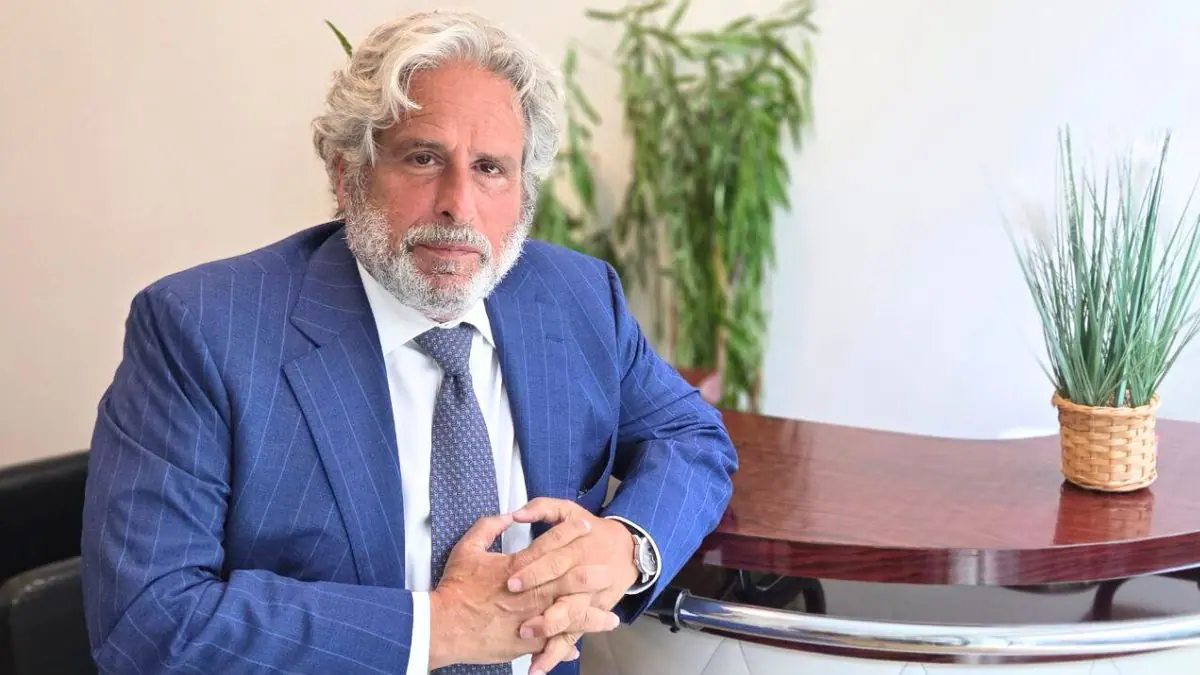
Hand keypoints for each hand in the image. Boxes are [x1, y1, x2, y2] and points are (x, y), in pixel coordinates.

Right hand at [428, 513, 619, 668]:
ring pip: (570, 613)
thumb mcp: (468, 549)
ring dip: (593, 613)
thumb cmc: (455, 589)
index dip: (571, 532)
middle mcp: (530, 592)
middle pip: (571, 579)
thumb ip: (489, 527)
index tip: (585, 526)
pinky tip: (583, 643)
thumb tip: (507, 516)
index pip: (552, 544)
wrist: (442, 626)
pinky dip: (569, 642)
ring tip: (611, 616)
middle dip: (594, 574)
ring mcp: (531, 617)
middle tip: (609, 570)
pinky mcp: (526, 641)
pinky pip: (554, 641)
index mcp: (518, 567)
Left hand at [507, 499, 640, 673]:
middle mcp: (581, 576)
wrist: (628, 550)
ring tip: (529, 643)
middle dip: (541, 608)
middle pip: (562, 593)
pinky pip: (571, 637)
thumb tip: (517, 514)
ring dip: (550, 632)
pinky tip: (538, 667)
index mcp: (574, 548)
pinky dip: (555, 654)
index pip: (551, 560)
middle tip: (520, 620)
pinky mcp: (586, 616)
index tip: (510, 581)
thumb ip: (542, 508)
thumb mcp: (568, 510)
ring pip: (569, 619)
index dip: (532, 571)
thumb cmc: (592, 531)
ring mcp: (585, 599)